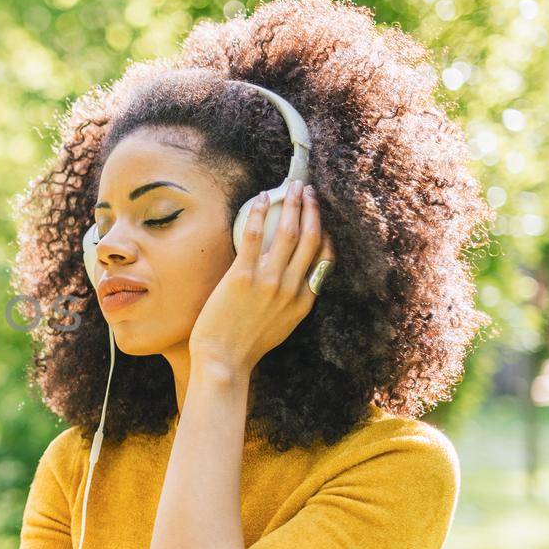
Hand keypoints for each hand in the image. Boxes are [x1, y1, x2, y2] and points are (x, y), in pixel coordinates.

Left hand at [189, 179, 335, 376]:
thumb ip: (292, 302)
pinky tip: (261, 199)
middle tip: (308, 190)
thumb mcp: (283, 326)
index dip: (325, 231)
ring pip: (287, 232)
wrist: (223, 361)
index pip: (324, 258)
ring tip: (291, 187)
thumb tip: (292, 281)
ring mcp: (268, 281)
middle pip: (310, 237)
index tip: (320, 216)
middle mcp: (291, 287)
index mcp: (304, 300)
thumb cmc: (247, 345)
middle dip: (311, 208)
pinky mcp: (242, 276)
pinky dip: (259, 213)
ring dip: (291, 204)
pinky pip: (253, 236)